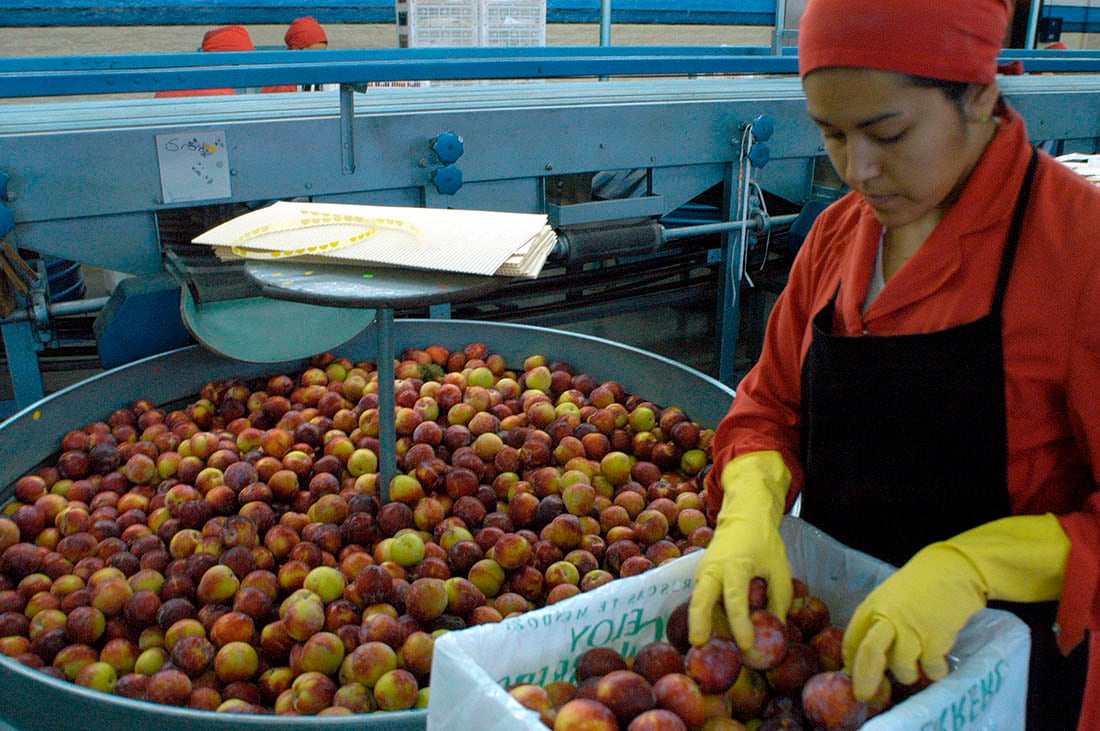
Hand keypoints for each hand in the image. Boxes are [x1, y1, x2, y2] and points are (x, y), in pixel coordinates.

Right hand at [688, 451, 791, 650]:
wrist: (744, 516)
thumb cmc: (764, 543)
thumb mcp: (780, 568)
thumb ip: (779, 598)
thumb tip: (776, 629)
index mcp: (735, 565)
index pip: (735, 599)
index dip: (740, 624)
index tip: (746, 645)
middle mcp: (713, 568)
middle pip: (700, 599)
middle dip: (699, 623)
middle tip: (700, 645)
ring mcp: (703, 571)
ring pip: (698, 600)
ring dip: (701, 623)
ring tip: (706, 647)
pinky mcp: (701, 575)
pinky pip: (701, 598)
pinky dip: (704, 615)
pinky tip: (711, 634)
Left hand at [843, 514, 1069, 700]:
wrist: (954, 570)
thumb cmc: (921, 585)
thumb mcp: (889, 598)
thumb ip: (878, 623)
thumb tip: (868, 656)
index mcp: (872, 607)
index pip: (852, 641)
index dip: (851, 664)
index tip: (853, 678)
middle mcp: (887, 618)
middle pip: (870, 655)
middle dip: (866, 680)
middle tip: (865, 696)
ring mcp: (912, 629)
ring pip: (902, 668)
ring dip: (910, 674)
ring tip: (920, 665)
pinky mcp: (936, 638)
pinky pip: (931, 669)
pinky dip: (936, 671)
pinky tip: (940, 661)